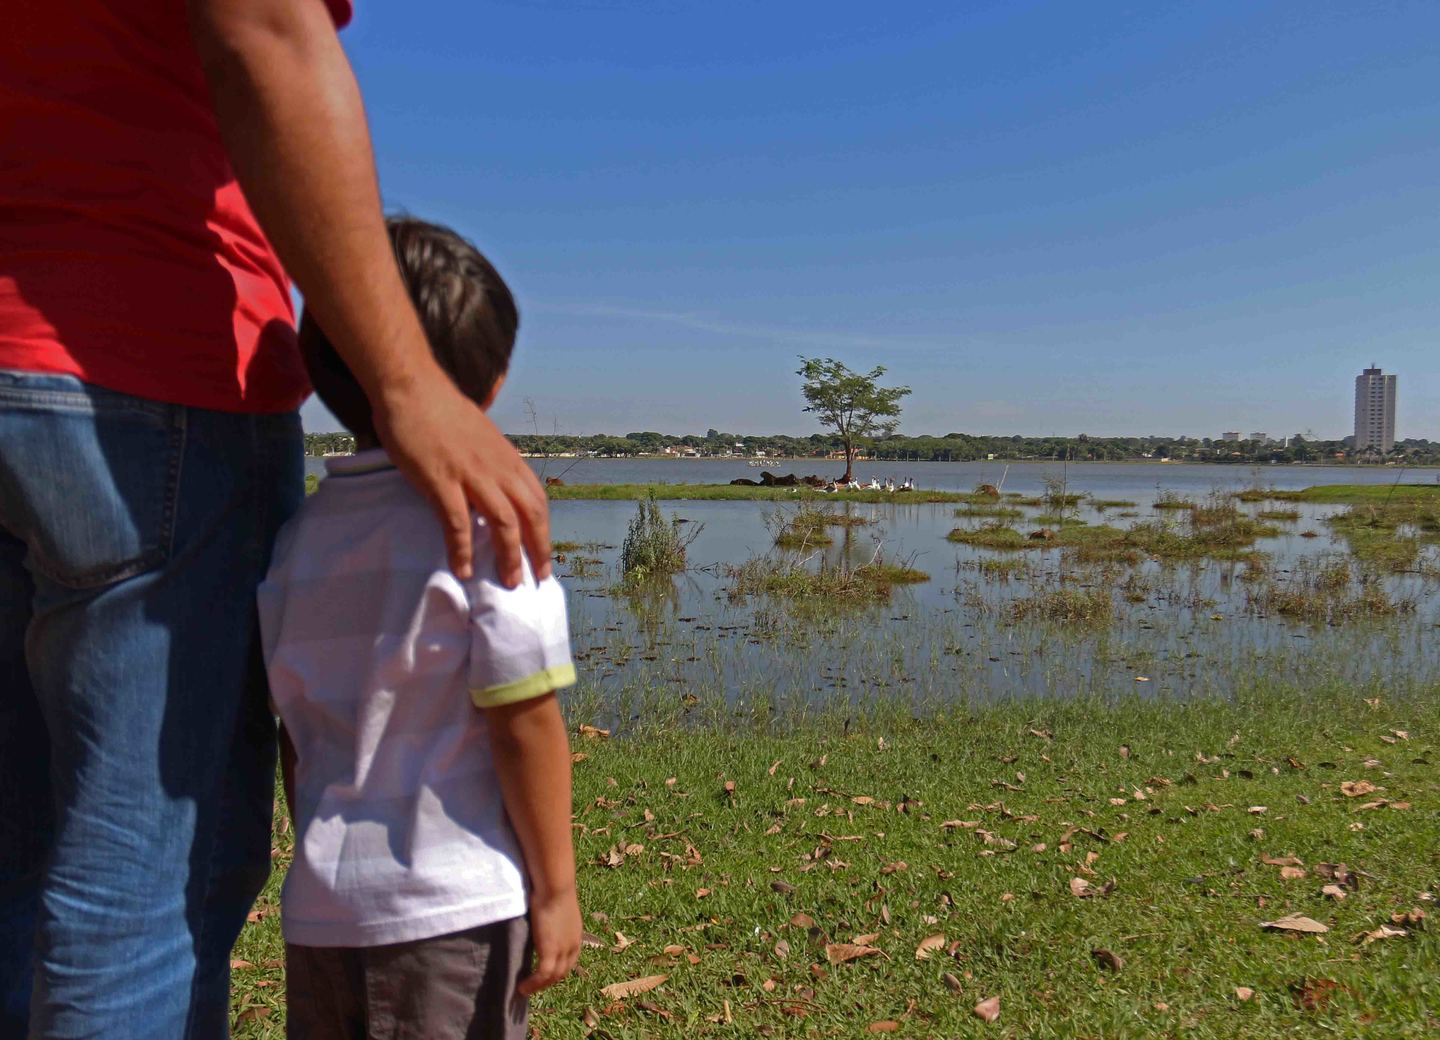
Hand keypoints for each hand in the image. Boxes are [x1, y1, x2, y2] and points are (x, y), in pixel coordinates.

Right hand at [373, 369, 550, 585]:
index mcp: (507, 457)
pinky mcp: (441, 479)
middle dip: (537, 550)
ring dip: (509, 556)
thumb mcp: (479, 435)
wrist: (411, 386)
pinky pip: (457, 523)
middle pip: (530, 515)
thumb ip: (489, 460)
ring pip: (503, 523)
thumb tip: (491, 483)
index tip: (544, 557)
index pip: (538, 500)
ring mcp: (471, 474)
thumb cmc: (440, 409)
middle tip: (536, 579)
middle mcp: (497, 467)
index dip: (544, 532)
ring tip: (508, 582)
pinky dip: (462, 549)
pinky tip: (463, 570)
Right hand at [518, 886, 580, 996]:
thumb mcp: (556, 906)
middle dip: (548, 981)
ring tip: (524, 991)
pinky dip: (532, 984)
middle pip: (562, 971)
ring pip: (552, 977)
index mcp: (575, 935)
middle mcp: (572, 945)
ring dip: (538, 986)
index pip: (569, 960)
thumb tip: (541, 915)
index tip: (544, 974)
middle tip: (533, 986)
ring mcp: (563, 950)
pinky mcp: (550, 952)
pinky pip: (542, 975)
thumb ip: (551, 917)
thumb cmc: (553, 888)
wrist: (555, 886)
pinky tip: (521, 987)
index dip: (557, 969)